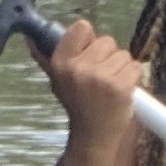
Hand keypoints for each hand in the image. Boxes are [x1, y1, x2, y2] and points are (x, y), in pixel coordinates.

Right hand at [41, 18, 145, 147]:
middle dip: (108, 57)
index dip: (90, 40)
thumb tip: (30, 37)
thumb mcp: (57, 81)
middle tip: (100, 78)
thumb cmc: (78, 106)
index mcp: (61, 63)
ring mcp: (100, 78)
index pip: (82, 27)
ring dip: (121, 69)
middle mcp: (79, 68)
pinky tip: (122, 92)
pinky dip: (133, 79)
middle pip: (107, 41)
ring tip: (110, 87)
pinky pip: (135, 68)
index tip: (89, 54)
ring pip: (124, 55)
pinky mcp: (120, 87)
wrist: (93, 138)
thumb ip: (45, 57)